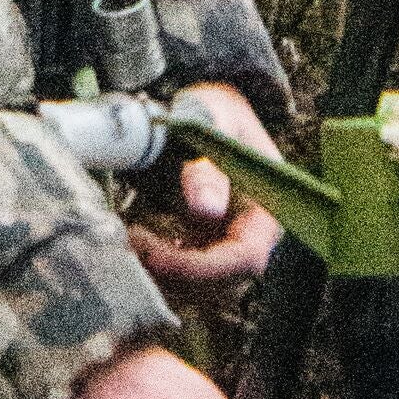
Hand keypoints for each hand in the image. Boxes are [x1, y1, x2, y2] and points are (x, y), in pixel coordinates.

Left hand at [124, 79, 284, 299]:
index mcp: (268, 210)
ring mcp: (230, 244)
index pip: (246, 258)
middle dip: (177, 273)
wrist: (204, 111)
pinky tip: (139, 241)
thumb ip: (208, 164)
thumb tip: (206, 211)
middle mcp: (254, 236)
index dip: (203, 267)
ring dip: (166, 276)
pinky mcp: (208, 247)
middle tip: (133, 242)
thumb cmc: (212, 112)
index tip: (157, 255)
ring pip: (203, 287)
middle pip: (223, 282)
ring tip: (131, 238)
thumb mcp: (212, 126)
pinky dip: (161, 268)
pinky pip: (188, 275)